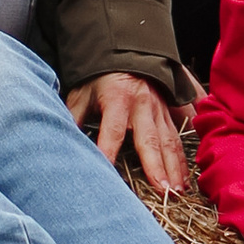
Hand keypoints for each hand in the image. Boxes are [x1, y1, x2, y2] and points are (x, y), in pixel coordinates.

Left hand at [65, 69, 188, 193]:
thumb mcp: (81, 93)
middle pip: (149, 140)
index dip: (108, 152)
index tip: (107, 174)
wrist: (125, 51)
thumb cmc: (98, 78)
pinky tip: (185, 179)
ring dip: (175, 168)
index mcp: (117, 98)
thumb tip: (58, 144)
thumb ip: (73, 118)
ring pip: (169, 142)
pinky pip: (178, 138)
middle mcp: (142, 104)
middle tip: (162, 191)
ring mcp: (159, 109)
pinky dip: (184, 160)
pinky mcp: (168, 113)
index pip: (112, 130)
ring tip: (178, 190)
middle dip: (156, 167)